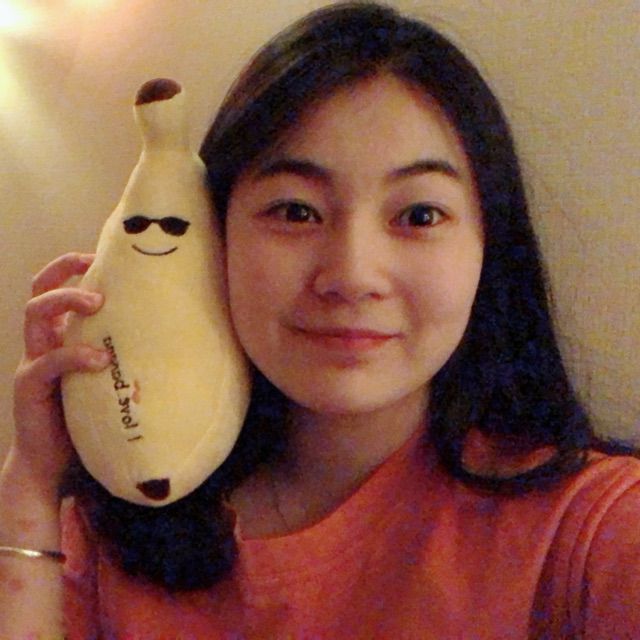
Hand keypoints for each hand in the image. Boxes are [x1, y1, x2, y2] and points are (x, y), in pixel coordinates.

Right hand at [11, 252, 110, 489]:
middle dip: (63, 271)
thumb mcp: (111, 376)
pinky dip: (75, 355)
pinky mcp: (30, 387)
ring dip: (65, 301)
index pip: (56, 287)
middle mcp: (44, 343)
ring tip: (97, 303)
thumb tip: (185, 336)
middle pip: (39, 290)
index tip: (102, 254)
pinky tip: (101, 359)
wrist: (56, 464)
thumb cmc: (92, 415)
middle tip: (94, 266)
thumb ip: (128, 353)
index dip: (72, 265)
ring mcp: (33, 362)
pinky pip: (48, 363)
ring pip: (34, 315)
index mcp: (62, 336)